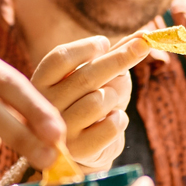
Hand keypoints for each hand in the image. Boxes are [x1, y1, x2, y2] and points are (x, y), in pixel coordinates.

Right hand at [30, 30, 155, 169]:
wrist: (81, 150)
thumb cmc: (86, 103)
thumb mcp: (94, 76)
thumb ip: (113, 55)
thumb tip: (144, 34)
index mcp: (40, 83)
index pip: (60, 58)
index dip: (85, 47)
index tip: (105, 43)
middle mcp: (46, 107)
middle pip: (86, 76)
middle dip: (120, 59)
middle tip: (142, 46)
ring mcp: (61, 131)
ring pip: (100, 100)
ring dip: (117, 94)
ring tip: (113, 100)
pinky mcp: (80, 151)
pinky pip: (111, 126)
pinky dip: (120, 118)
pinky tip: (115, 118)